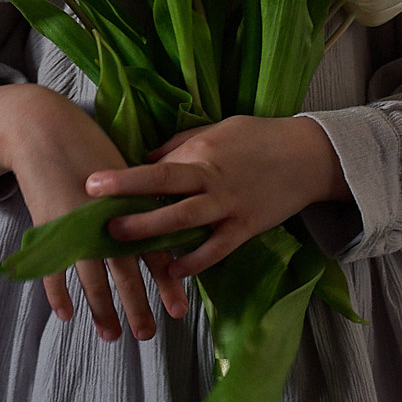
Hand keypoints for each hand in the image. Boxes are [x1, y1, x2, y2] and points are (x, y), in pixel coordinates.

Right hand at [0, 86, 188, 342]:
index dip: (166, 282)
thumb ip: (144, 204)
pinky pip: (53, 269)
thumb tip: (168, 229)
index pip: (154, 251)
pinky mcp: (48, 228)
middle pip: (124, 273)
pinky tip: (65, 315)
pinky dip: (58, 293)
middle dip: (136, 307)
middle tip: (146, 336)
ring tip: (111, 335)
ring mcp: (75, 227)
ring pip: (91, 278)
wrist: (45, 132)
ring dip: (101, 310)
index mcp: (131, 207)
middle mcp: (106, 221)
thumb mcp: (125, 174)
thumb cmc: (91, 150)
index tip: (178, 310)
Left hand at [86, 114, 349, 279]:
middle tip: (101, 221)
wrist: (308, 156)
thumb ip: (180, 145)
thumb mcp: (217, 130)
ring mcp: (230, 206)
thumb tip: (146, 159)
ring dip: (154, 235)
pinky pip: (217, 249)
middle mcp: (213, 181)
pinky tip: (173, 271)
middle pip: (167, 193)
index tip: (93, 184)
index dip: (124, 178)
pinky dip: (195, 261)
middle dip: (132, 207)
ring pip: (187, 222)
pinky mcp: (246, 228)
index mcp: (203, 154)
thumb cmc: (258, 137)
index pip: (157, 168)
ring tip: (126, 246)